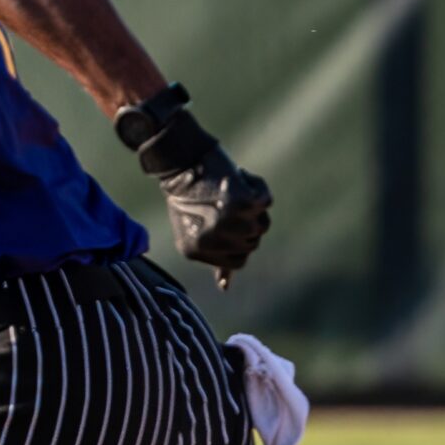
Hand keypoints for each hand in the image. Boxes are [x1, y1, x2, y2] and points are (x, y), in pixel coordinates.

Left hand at [120, 94, 270, 285]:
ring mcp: (226, 224)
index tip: (226, 219)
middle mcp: (211, 242)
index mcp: (195, 252)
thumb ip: (214, 257)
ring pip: (262, 223)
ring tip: (231, 189)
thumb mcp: (194, 229)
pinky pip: (265, 200)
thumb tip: (225, 287)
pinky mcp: (240, 203)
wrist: (179, 158)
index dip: (239, 238)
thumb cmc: (188, 192)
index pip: (239, 261)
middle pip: (252, 241)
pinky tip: (238, 178)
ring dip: (253, 204)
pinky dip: (257, 185)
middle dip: (247, 221)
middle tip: (227, 201)